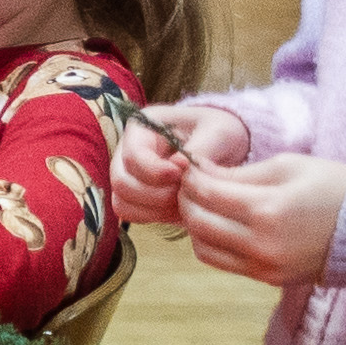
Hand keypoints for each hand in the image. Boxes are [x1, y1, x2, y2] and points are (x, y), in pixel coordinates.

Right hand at [114, 100, 249, 224]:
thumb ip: (199, 148)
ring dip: (155, 209)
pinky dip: (153, 216)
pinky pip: (131, 213)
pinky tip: (178, 209)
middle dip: (156, 195)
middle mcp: (126, 151)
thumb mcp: (219, 132)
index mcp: (141, 128)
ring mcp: (127, 174)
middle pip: (121, 182)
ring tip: (184, 202)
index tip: (182, 176)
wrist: (223, 147)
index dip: (155, 172)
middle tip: (185, 193)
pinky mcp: (134, 195)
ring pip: (122, 202)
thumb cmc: (219, 133)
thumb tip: (177, 165)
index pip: (133, 156)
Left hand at [176, 151, 345, 287]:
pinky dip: (211, 243)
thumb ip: (240, 173)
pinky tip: (221, 225)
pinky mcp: (268, 278)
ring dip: (195, 224)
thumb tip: (199, 172)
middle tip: (192, 185)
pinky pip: (222, 263)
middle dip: (186, 199)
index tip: (192, 167)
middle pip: (196, 221)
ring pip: (202, 247)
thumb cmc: (337, 189)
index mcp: (268, 209)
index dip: (191, 177)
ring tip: (206, 205)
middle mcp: (262, 243)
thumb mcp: (290, 167)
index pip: (206, 192)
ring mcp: (264, 265)